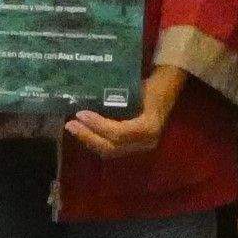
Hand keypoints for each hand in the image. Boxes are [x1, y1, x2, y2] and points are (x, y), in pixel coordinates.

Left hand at [66, 65, 185, 159]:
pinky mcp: (134, 146)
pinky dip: (96, 141)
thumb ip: (117, 96)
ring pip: (110, 151)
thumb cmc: (152, 87)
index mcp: (149, 127)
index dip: (98, 125)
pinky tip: (84, 131)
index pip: (119, 133)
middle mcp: (145, 142)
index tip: (80, 114)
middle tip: (70, 125)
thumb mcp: (138, 88)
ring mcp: (140, 146)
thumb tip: (87, 95)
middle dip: (88, 137)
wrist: (167, 92)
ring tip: (73, 128)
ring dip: (89, 140)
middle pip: (111, 147)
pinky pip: (112, 148)